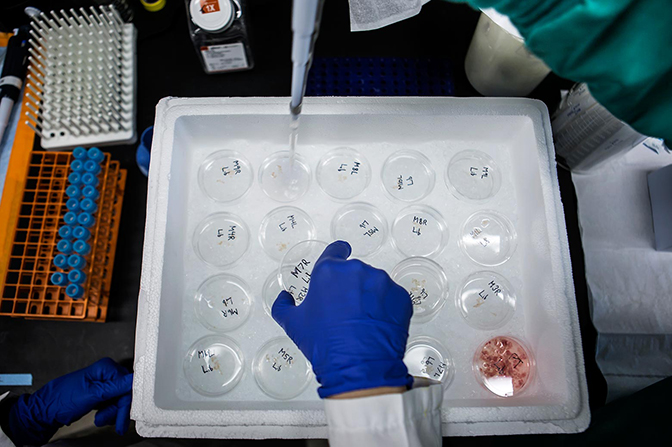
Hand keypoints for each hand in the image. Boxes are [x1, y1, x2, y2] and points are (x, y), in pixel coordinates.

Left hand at [7, 357, 132, 445]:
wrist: (45, 412)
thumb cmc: (62, 400)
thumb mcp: (92, 394)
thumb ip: (115, 387)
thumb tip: (135, 379)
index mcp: (105, 368)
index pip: (128, 384)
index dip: (127, 401)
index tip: (126, 415)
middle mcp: (106, 374)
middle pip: (125, 393)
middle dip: (118, 410)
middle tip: (115, 423)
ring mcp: (103, 384)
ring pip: (120, 400)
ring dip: (112, 413)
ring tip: (101, 419)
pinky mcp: (100, 393)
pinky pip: (113, 403)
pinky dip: (109, 413)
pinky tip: (101, 417)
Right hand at [272, 240, 413, 397]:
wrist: (359, 367)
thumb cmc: (326, 345)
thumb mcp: (293, 325)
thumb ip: (283, 305)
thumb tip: (284, 298)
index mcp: (329, 271)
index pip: (336, 249)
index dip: (338, 252)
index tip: (342, 253)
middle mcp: (357, 270)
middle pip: (354, 272)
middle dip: (350, 287)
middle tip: (344, 311)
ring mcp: (382, 283)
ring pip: (374, 285)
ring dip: (369, 297)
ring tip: (361, 323)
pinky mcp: (401, 298)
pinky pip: (392, 299)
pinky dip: (386, 309)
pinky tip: (376, 326)